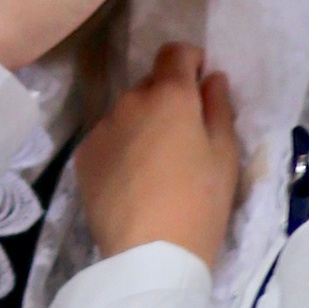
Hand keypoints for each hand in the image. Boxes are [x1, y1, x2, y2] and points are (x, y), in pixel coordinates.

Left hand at [77, 43, 239, 264]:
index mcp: (170, 96)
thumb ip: (219, 108)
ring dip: (142, 124)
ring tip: (156, 165)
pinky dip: (120, 149)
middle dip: (167, 99)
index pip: (174, 53)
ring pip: (126, 113)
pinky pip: (107, 139)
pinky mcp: (83, 156)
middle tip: (183, 137)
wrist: (149, 255)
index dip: (190, 62)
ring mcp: (102, 128)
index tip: (200, 85)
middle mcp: (130, 101)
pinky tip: (132, 181)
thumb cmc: (200, 203)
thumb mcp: (225, 155)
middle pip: (150, 84)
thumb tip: (211, 78)